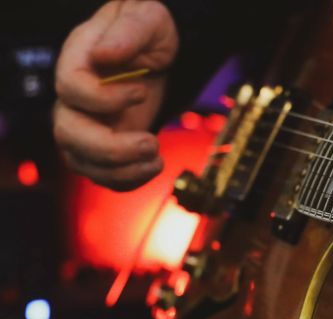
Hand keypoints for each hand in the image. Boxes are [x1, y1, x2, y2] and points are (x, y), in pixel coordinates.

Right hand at [54, 0, 178, 190]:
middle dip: (109, 148)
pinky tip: (153, 166)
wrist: (159, 53)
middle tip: (150, 143)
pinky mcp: (105, 145)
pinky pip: (102, 175)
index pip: (70, 87)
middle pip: (68, 133)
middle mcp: (76, 98)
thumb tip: (105, 55)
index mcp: (78, 61)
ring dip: (120, 171)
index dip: (104, 98)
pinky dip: (126, 180)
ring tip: (156, 159)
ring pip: (82, 161)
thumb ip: (129, 32)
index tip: (141, 92)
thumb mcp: (146, 18)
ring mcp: (87, 125)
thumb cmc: (149, 31)